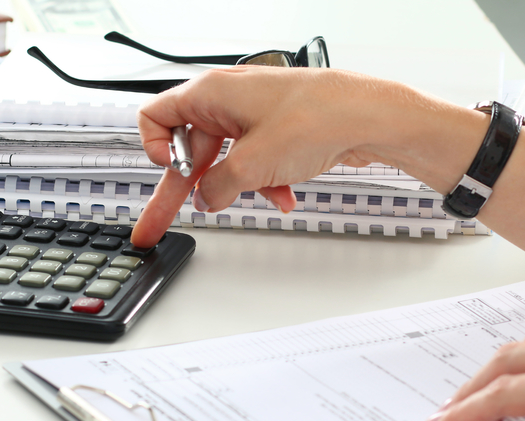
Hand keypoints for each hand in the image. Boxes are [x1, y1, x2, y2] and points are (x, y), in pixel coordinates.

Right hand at [130, 67, 400, 246]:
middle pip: (189, 149)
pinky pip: (253, 160)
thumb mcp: (250, 165)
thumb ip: (216, 188)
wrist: (371, 118)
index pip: (156, 116)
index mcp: (210, 94)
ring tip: (244, 203)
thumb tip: (205, 199)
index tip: (167, 175)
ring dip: (233, 186)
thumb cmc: (317, 118)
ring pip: (224, 159)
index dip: (153, 149)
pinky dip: (261, 181)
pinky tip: (281, 197)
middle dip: (181, 189)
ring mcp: (254, 114)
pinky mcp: (277, 129)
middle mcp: (228, 100)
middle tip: (158, 223)